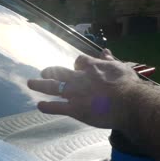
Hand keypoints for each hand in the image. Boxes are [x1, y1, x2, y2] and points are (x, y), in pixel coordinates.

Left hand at [27, 49, 141, 128]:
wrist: (128, 103)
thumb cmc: (128, 85)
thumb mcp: (121, 67)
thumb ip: (110, 60)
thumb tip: (105, 51)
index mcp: (92, 67)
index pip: (79, 61)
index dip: (77, 65)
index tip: (77, 67)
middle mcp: (80, 78)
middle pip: (59, 72)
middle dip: (50, 71)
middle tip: (43, 72)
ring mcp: (75, 94)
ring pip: (52, 87)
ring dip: (40, 85)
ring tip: (31, 83)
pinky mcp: (75, 109)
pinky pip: (57, 107)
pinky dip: (47, 106)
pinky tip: (40, 105)